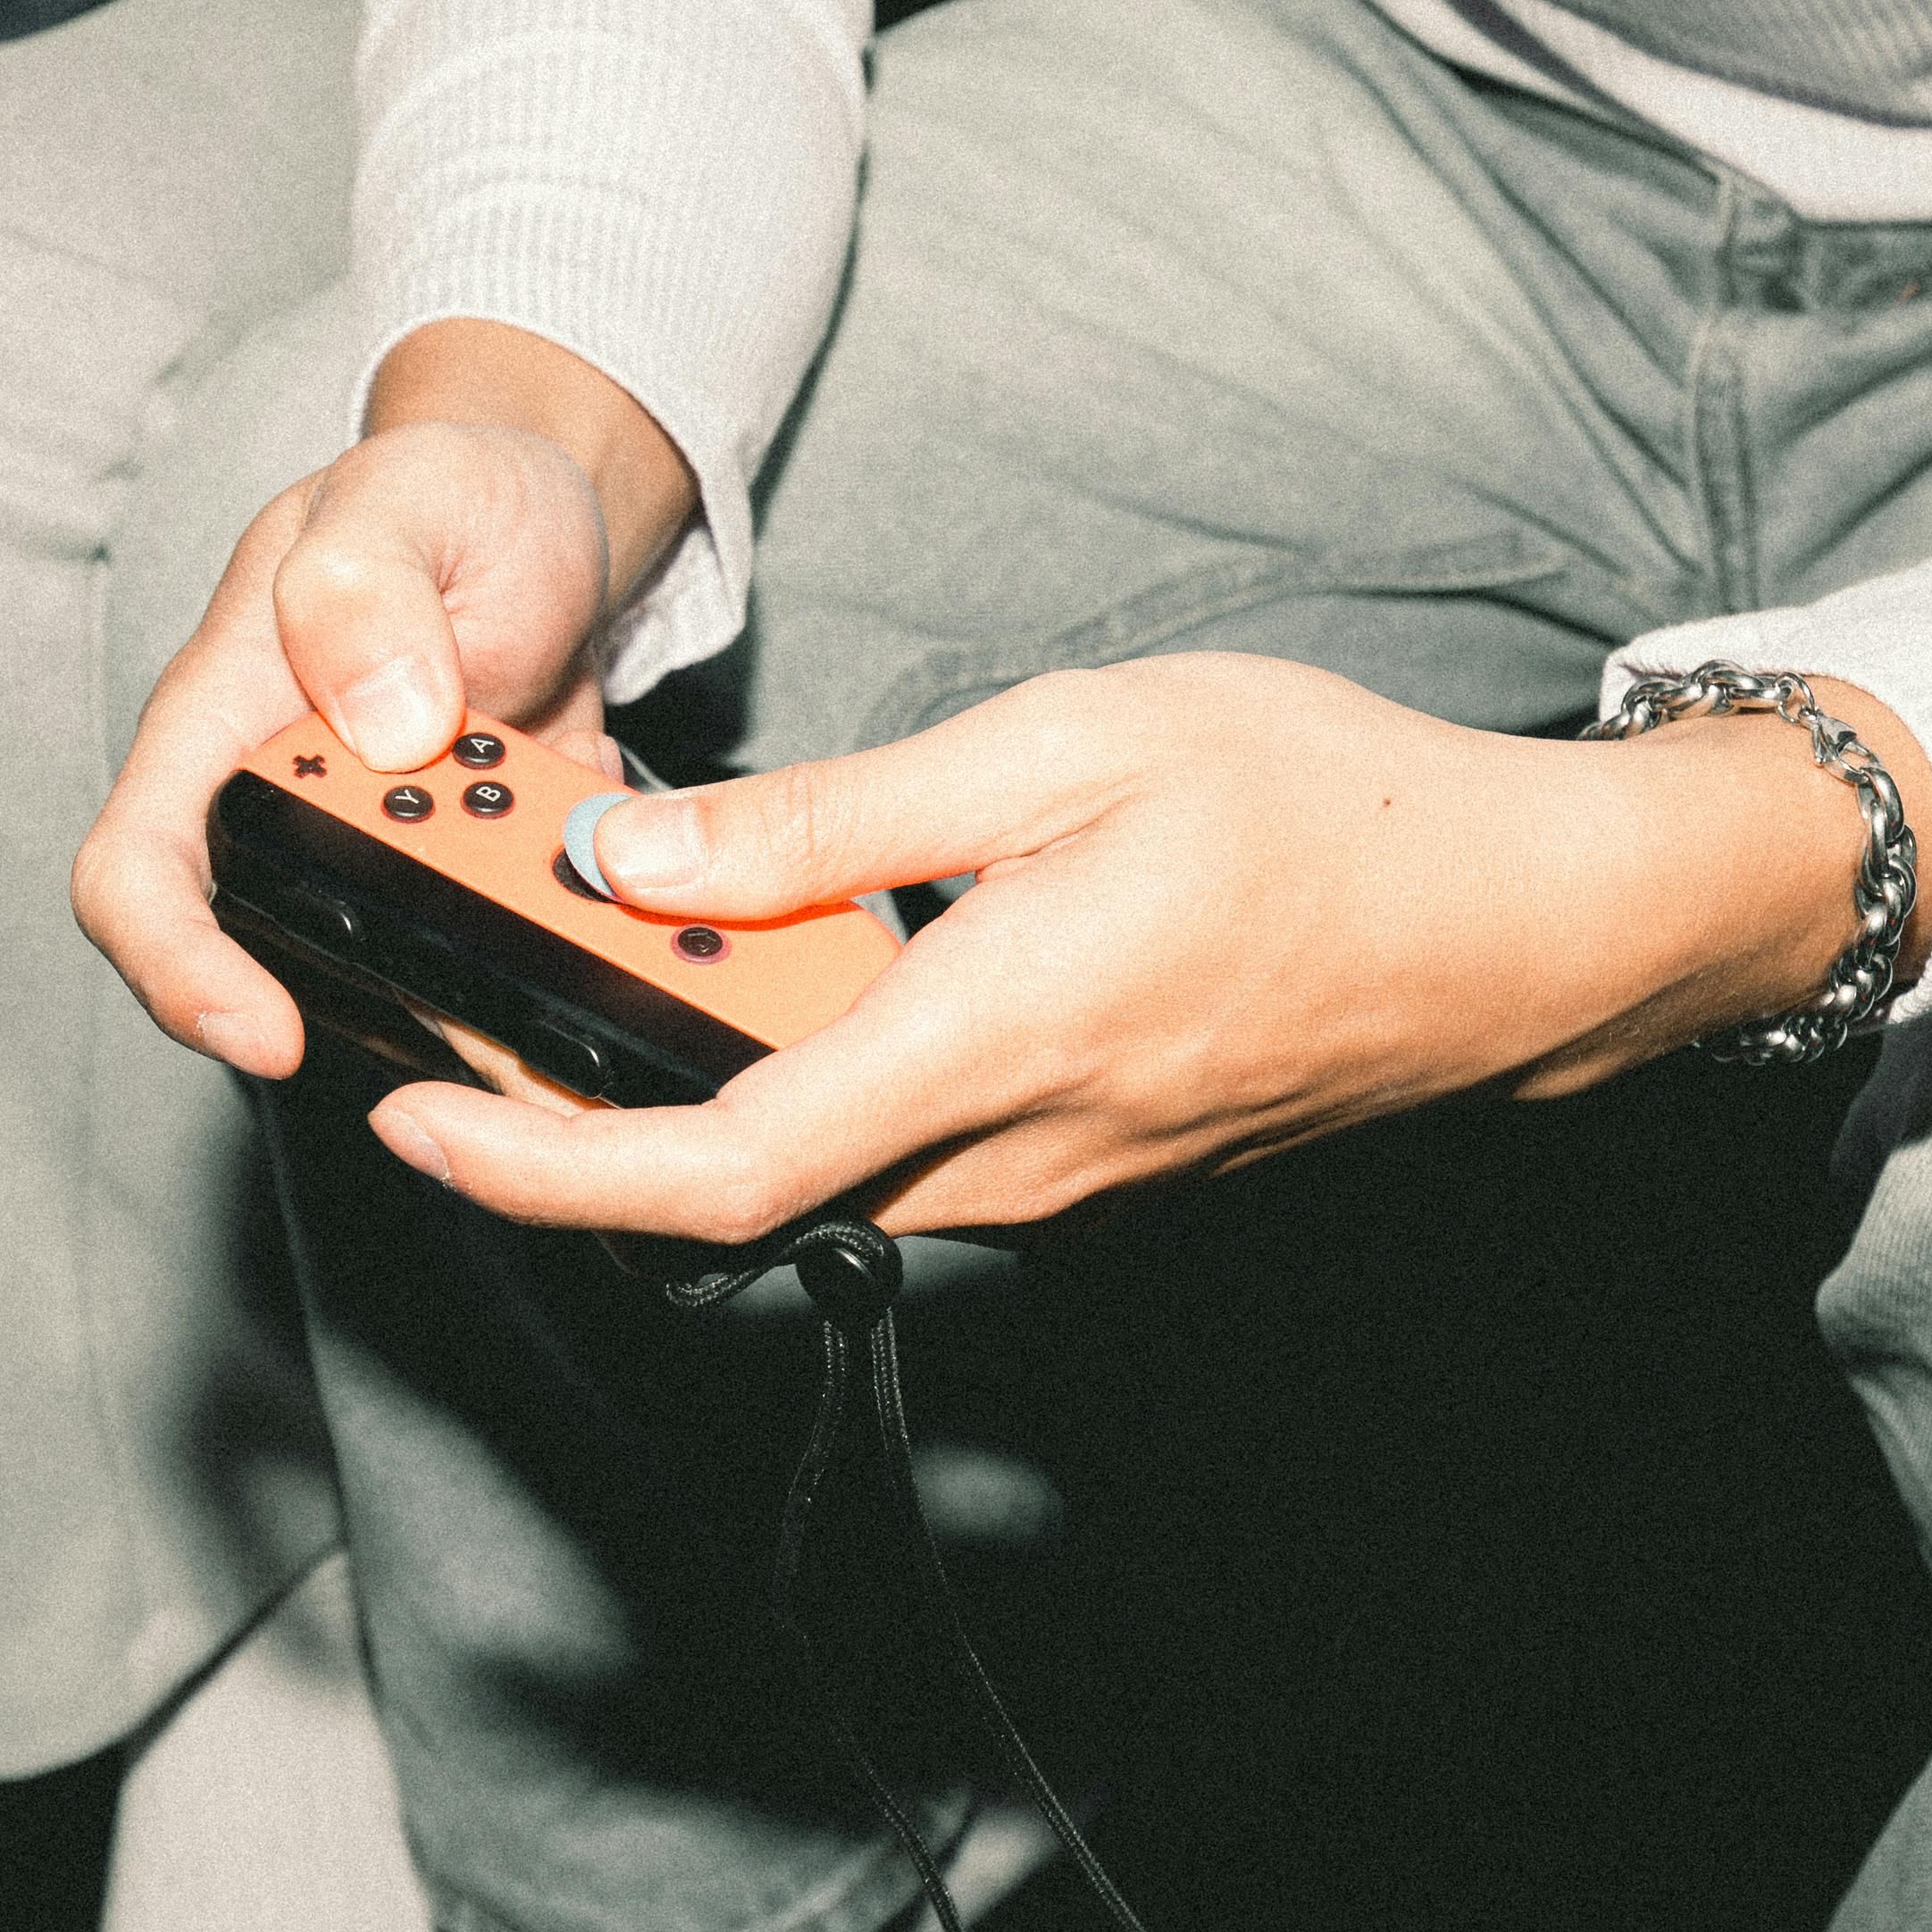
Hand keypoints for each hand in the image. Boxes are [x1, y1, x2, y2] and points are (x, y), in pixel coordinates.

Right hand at [77, 321, 700, 1074]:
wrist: (546, 520)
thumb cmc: (450, 495)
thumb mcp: (407, 495)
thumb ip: (364, 589)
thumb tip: (384, 725)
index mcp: (220, 721)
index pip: (137, 873)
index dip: (175, 969)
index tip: (265, 1032)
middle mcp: (280, 810)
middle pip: (261, 958)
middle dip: (357, 1012)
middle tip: (477, 1031)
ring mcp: (377, 859)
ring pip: (393, 981)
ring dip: (477, 1003)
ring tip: (568, 987)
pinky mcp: (468, 883)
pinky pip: (498, 960)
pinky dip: (558, 963)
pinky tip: (622, 943)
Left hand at [357, 652, 1931, 1241]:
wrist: (1518, 928)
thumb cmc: (1320, 808)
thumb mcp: (1063, 745)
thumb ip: (834, 825)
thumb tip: (638, 864)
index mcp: (982, 1043)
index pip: (708, 1175)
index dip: (534, 1170)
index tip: (413, 1117)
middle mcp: (999, 1158)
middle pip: (726, 1182)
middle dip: (573, 1105)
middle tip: (461, 988)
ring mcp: (1040, 1186)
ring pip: (807, 1162)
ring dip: (686, 1083)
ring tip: (600, 949)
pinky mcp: (1069, 1173)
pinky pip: (890, 1146)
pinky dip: (794, 1076)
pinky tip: (768, 974)